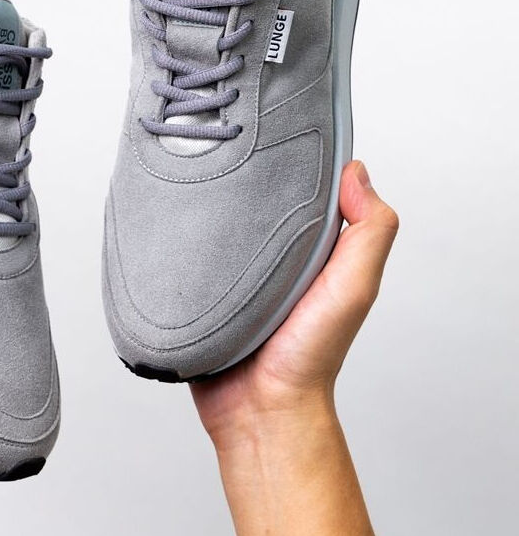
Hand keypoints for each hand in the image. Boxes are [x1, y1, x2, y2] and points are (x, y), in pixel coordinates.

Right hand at [189, 161, 396, 535]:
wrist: (257, 410)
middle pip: (256, 200)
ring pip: (216, 222)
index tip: (279, 125)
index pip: (304, 189)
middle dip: (242, 173)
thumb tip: (357, 171)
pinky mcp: (200, 287)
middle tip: (222, 139)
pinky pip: (187, 252)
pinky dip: (180, 235)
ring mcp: (234, 271)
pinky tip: (166, 214)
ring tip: (188, 169)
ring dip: (205, 203)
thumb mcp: (352, 289)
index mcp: (310, 248)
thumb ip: (369, 233)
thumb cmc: (308, 357)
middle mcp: (272, 255)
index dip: (296, 157)